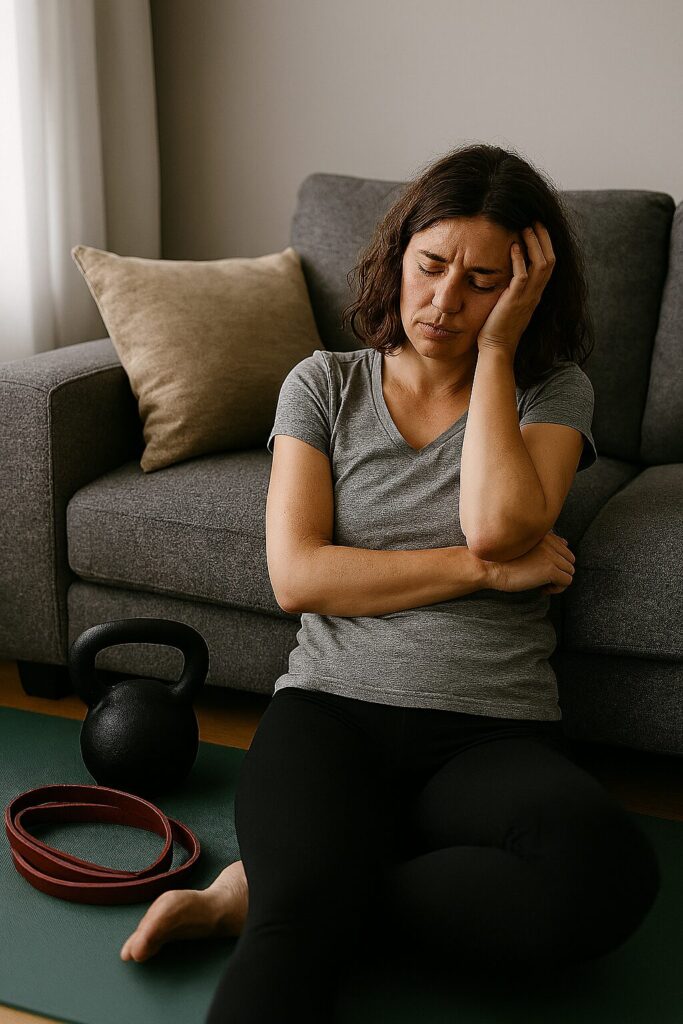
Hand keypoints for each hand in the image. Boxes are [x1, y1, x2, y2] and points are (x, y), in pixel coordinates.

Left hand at [477, 222, 555, 358]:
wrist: (497, 348)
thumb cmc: (498, 326)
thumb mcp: (510, 302)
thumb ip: (514, 287)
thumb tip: (508, 270)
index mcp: (536, 293)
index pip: (549, 264)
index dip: (546, 245)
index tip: (537, 228)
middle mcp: (536, 294)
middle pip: (550, 260)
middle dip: (544, 238)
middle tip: (534, 221)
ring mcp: (528, 297)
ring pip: (541, 265)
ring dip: (534, 244)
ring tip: (525, 228)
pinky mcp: (515, 301)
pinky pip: (523, 276)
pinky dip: (519, 259)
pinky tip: (513, 246)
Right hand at [490, 530, 574, 593]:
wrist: (489, 568)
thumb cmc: (502, 559)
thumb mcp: (524, 546)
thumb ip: (545, 542)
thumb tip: (566, 543)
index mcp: (543, 535)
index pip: (564, 549)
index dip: (555, 562)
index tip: (540, 569)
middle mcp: (549, 542)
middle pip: (570, 560)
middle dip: (559, 571)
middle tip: (542, 579)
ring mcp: (550, 556)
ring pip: (570, 571)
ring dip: (558, 580)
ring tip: (541, 584)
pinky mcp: (549, 570)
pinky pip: (566, 582)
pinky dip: (557, 589)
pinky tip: (542, 589)